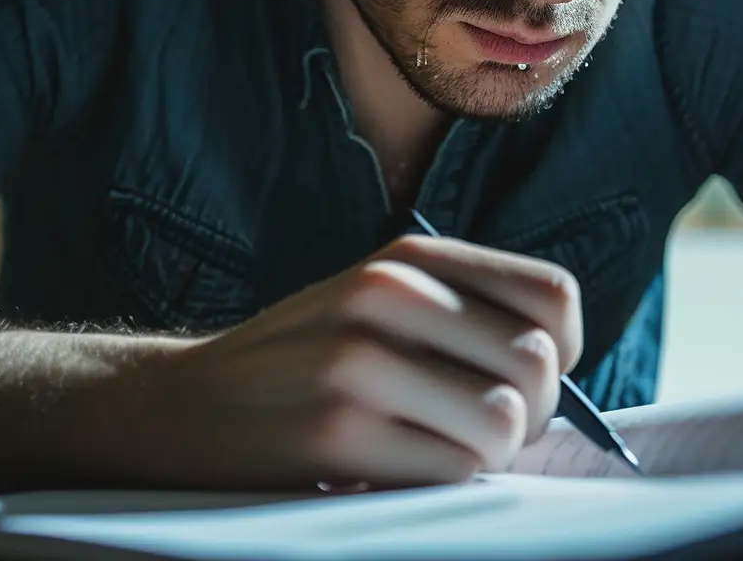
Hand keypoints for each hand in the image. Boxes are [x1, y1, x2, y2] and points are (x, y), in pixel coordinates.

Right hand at [100, 233, 581, 487]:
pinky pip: (452, 469)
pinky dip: (446, 484)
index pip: (554, 297)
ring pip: (503, 420)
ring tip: (441, 455)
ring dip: (488, 457)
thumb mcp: (381, 304)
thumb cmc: (303, 364)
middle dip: (531, 416)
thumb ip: (462, 315)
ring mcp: (362, 359)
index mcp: (415, 259)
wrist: (178, 408)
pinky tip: (402, 473)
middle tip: (483, 436)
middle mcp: (393, 293)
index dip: (564, 354)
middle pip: (538, 362)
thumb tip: (562, 372)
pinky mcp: (337, 430)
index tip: (528, 384)